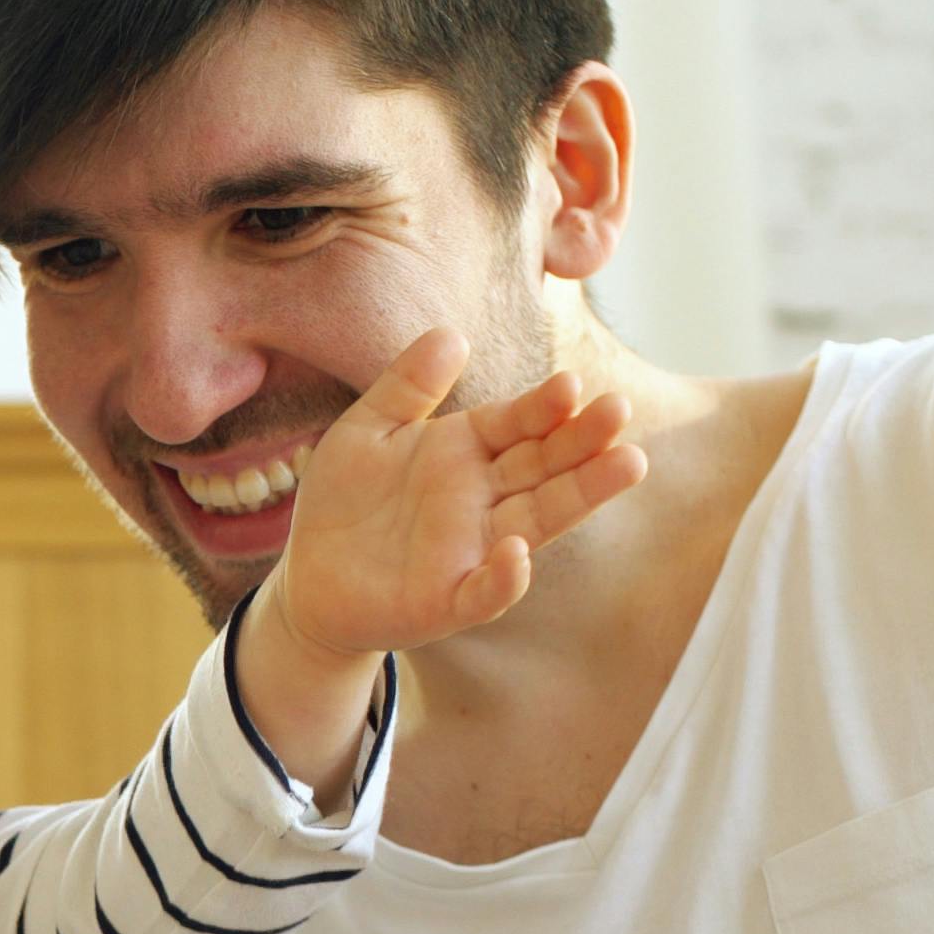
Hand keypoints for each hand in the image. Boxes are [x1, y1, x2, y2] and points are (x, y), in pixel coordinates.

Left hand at [265, 328, 645, 663]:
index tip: (571, 384)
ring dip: (582, 495)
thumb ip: (408, 385)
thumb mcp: (368, 429)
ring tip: (627, 464)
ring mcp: (474, 550)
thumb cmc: (344, 500)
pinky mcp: (451, 600)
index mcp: (467, 451)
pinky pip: (487, 590)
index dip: (544, 406)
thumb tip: (452, 333)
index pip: (518, 423)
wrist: (306, 577)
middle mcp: (483, 498)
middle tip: (619, 410)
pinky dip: (506, 576)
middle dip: (584, 440)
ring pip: (540, 520)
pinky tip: (517, 551)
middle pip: (545, 465)